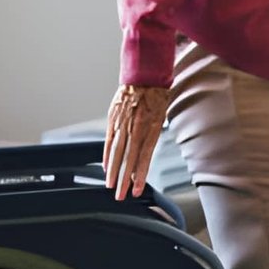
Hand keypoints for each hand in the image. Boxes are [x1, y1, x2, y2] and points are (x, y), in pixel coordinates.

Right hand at [103, 83, 172, 200]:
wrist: (144, 73)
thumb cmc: (157, 93)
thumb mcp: (161, 115)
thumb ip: (152, 136)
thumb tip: (145, 156)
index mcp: (150, 126)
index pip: (144, 157)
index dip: (139, 175)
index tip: (135, 190)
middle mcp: (135, 126)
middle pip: (128, 158)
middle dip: (124, 179)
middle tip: (120, 195)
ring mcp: (122, 122)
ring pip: (116, 151)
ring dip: (113, 170)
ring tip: (111, 185)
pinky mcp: (113, 118)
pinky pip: (108, 139)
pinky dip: (106, 154)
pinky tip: (106, 166)